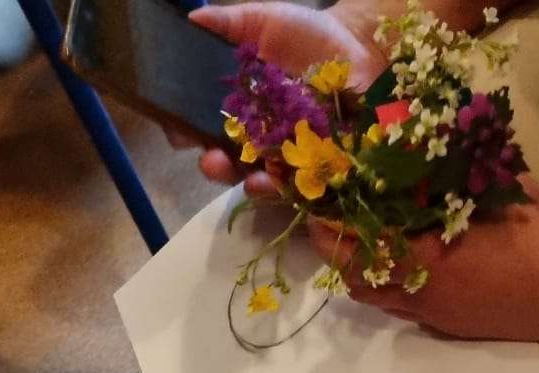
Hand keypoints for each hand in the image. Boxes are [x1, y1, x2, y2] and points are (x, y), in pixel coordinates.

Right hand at [190, 3, 381, 193]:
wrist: (359, 46)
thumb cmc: (308, 34)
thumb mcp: (264, 20)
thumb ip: (229, 23)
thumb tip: (193, 19)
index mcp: (237, 104)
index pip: (201, 123)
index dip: (184, 129)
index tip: (179, 132)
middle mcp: (254, 134)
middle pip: (225, 159)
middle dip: (213, 164)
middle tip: (211, 161)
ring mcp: (283, 154)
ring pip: (255, 177)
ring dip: (244, 182)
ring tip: (242, 177)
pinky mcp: (311, 166)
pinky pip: (293, 185)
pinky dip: (280, 187)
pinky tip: (270, 181)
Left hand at [311, 180, 538, 342]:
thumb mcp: (502, 190)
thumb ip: (458, 177)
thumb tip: (430, 150)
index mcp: (431, 255)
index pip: (362, 242)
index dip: (333, 225)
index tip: (319, 203)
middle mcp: (423, 290)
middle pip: (356, 278)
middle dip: (335, 252)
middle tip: (328, 224)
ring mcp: (435, 313)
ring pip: (376, 299)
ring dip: (359, 272)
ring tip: (355, 243)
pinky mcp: (449, 325)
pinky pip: (401, 307)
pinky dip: (387, 285)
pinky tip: (395, 262)